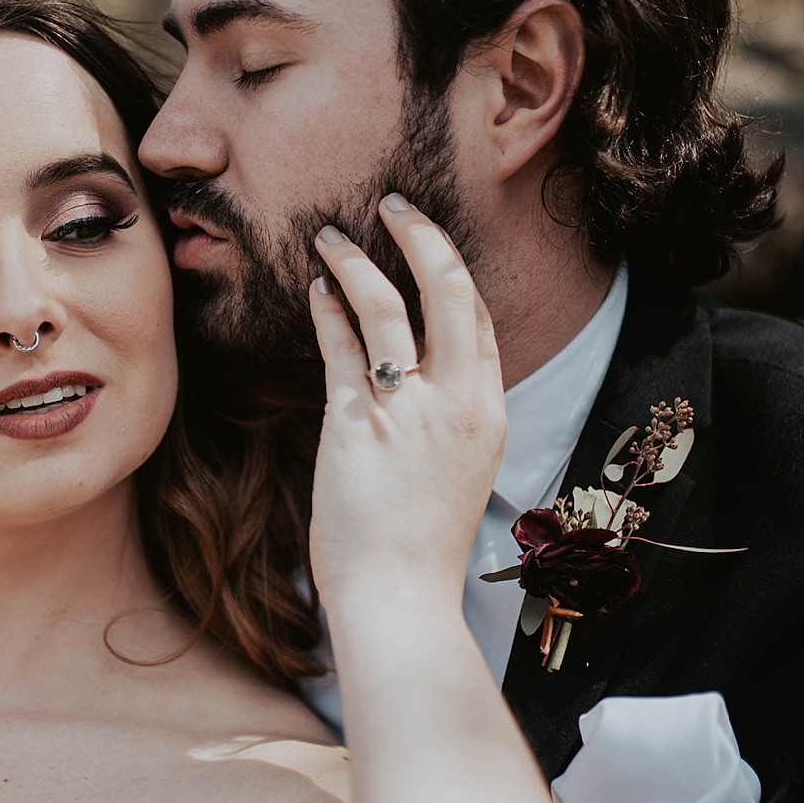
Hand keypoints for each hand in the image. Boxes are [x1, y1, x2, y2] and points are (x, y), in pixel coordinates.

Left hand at [307, 193, 504, 611]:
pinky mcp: (357, 424)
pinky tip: (313, 290)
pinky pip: (341, 346)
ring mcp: (409, 411)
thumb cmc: (420, 550)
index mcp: (489, 415)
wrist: (400, 598)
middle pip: (451, 291)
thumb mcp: (458, 477)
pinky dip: (326, 309)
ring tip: (329, 235)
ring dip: (356, 261)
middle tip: (394, 204)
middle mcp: (458, 403)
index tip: (429, 244)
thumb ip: (447, 425)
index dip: (453, 273)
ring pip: (388, 305)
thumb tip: (419, 391)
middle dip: (422, 236)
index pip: (481, 322)